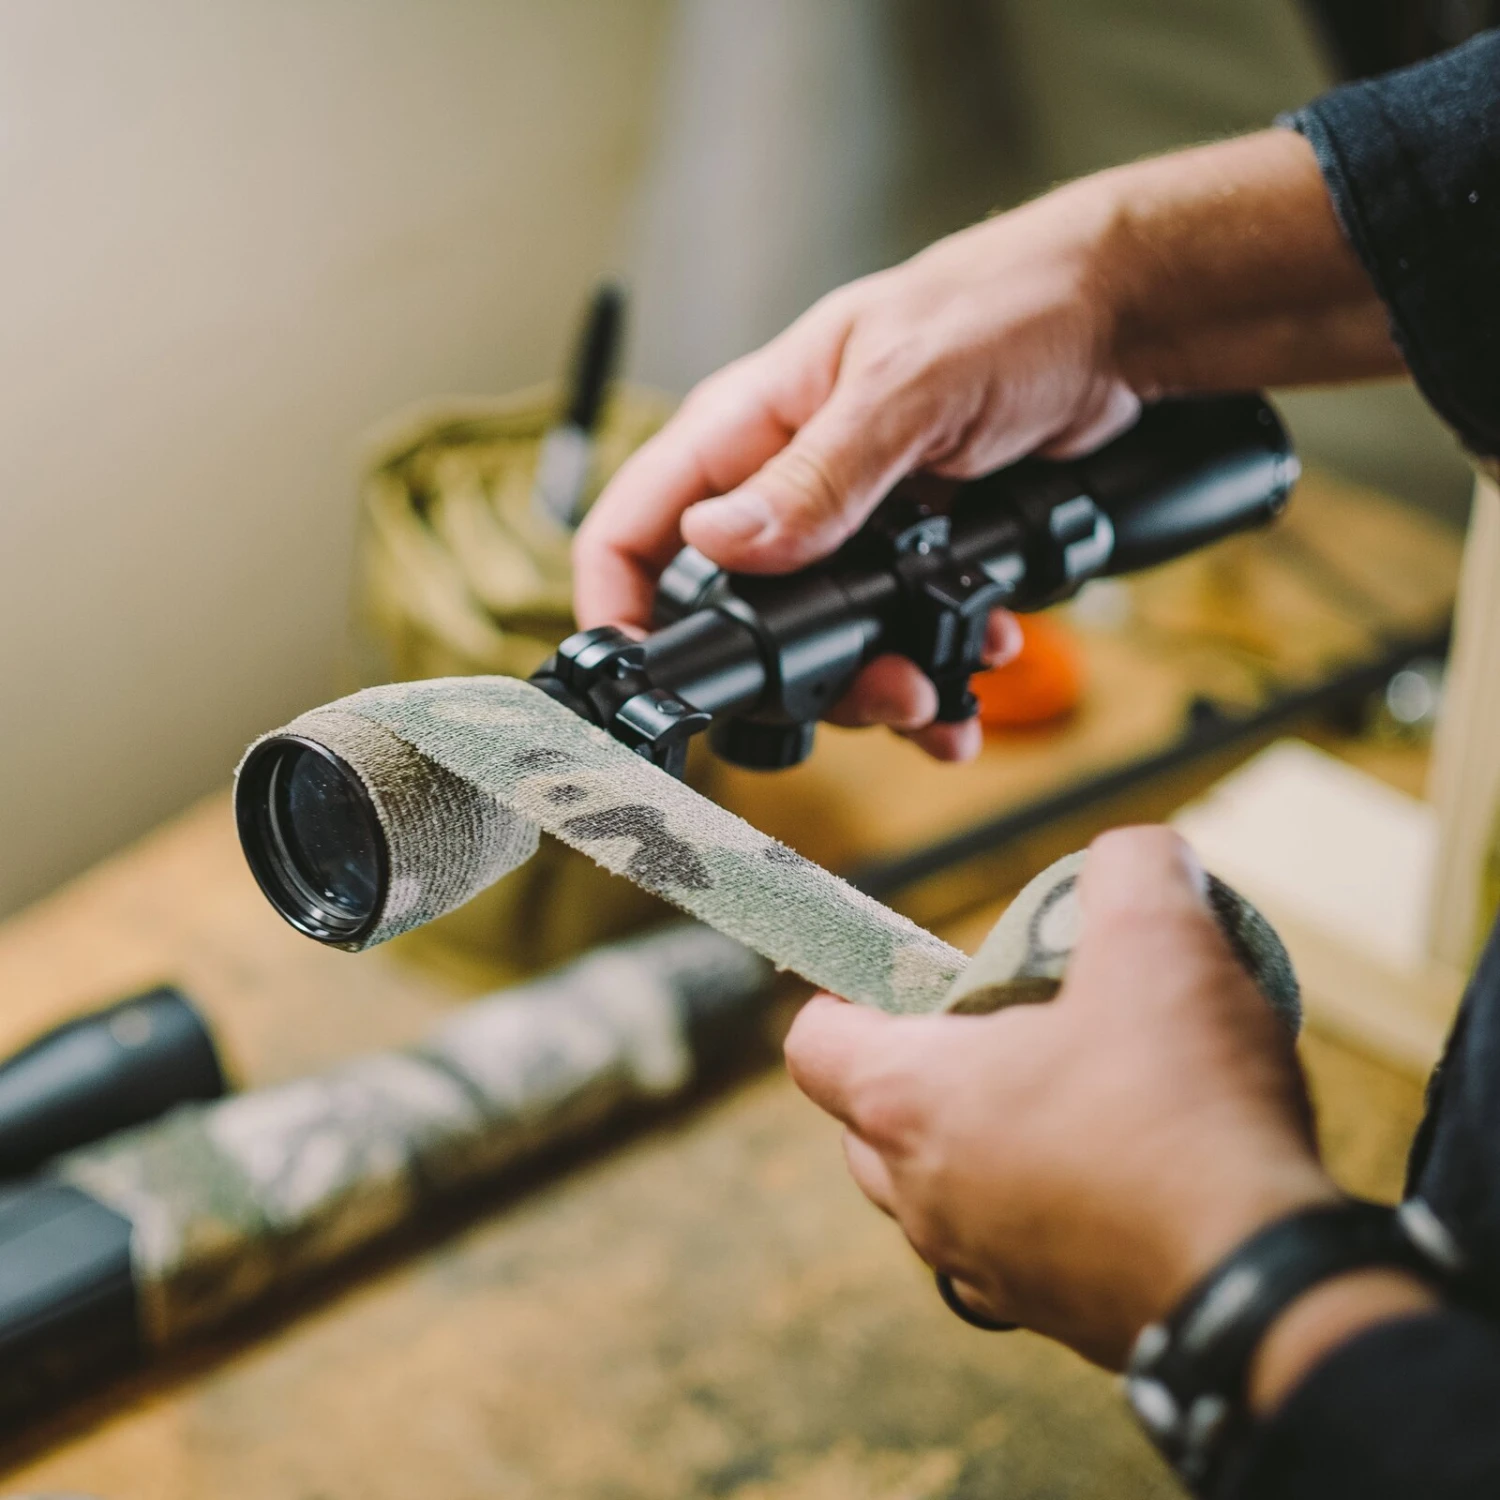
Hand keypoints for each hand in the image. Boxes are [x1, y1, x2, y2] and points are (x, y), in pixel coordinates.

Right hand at [575, 130, 1395, 761]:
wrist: (1115, 322)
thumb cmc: (1008, 307)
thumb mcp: (906, 387)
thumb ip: (817, 473)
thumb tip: (720, 542)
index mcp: (747, 427)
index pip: (632, 525)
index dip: (615, 608)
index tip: (647, 679)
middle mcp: (781, 485)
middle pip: (729, 615)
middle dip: (791, 679)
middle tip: (873, 693)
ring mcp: (841, 526)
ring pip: (815, 642)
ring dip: (875, 685)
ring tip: (938, 692)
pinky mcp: (901, 551)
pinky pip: (890, 632)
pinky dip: (931, 663)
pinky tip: (977, 659)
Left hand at [784, 826, 1340, 1369]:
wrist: (1265, 1292)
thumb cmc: (1183, 1114)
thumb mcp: (1160, 941)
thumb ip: (1129, 870)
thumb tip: (1133, 857)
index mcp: (911, 1098)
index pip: (814, 1043)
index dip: (846, 995)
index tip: (907, 976)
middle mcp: (921, 1194)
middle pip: (871, 1117)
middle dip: (922, 1065)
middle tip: (1006, 1027)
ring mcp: (977, 1267)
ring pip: (940, 1186)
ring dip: (984, 1138)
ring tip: (1075, 1093)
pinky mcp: (1045, 1315)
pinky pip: (1012, 1247)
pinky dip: (1041, 1205)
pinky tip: (1122, 1171)